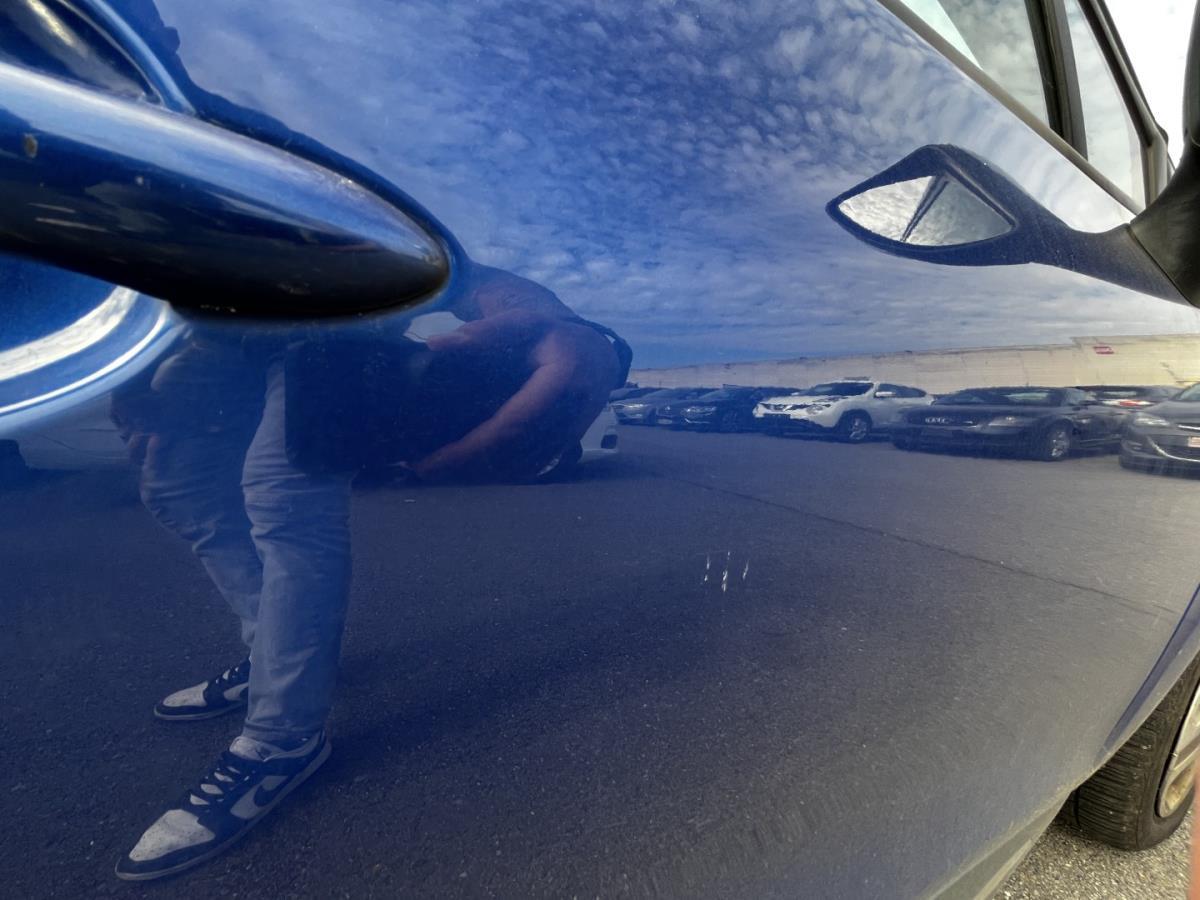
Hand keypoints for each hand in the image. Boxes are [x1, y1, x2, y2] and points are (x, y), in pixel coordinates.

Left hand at [410, 309, 618, 479]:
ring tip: (441, 469)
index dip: (471, 448)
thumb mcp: (521, 324)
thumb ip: (482, 333)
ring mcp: (573, 435)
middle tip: (423, 468)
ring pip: (523, 468)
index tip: (431, 460)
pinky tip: (471, 468)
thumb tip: (435, 345)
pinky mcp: (566, 447)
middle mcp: (574, 414)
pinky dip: (500, 473)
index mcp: (563, 381)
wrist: (593, 353)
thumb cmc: (552, 334)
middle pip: (515, 455)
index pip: (512, 425)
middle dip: (468, 467)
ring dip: (482, 474)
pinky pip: (531, 468)